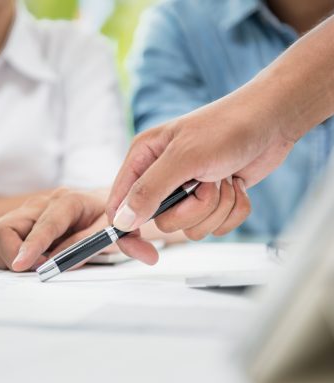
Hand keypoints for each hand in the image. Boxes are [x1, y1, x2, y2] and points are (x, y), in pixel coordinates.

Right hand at [0, 189, 158, 271]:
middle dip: (12, 255)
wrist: (98, 204)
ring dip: (4, 257)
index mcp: (68, 200)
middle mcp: (40, 203)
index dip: (33, 245)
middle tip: (32, 271)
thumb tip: (147, 255)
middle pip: (6, 229)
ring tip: (28, 266)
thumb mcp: (121, 228)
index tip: (22, 266)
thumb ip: (130, 241)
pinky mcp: (13, 221)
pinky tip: (20, 262)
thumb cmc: (107, 217)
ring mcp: (24, 211)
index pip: (45, 222)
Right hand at [107, 91, 294, 247]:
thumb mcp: (183, 158)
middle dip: (191, 209)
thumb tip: (122, 221)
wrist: (271, 121)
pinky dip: (232, 210)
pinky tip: (235, 184)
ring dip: (215, 207)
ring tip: (223, 178)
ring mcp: (187, 189)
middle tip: (203, 183)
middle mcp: (161, 175)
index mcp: (143, 159)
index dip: (128, 232)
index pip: (120, 205)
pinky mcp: (211, 198)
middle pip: (162, 222)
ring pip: (191, 227)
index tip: (146, 253)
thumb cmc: (227, 127)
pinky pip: (216, 225)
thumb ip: (149, 191)